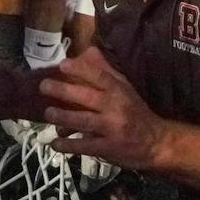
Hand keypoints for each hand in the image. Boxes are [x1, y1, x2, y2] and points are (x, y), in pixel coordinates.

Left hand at [39, 47, 168, 170]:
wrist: (156, 143)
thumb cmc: (136, 113)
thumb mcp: (126, 89)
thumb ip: (106, 72)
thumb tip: (89, 51)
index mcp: (119, 91)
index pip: (100, 77)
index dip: (80, 70)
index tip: (62, 65)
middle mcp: (115, 108)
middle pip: (87, 97)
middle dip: (63, 91)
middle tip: (43, 86)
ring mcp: (111, 128)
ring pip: (83, 121)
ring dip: (63, 117)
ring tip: (47, 113)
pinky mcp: (108, 148)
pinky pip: (85, 146)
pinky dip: (68, 145)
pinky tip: (54, 143)